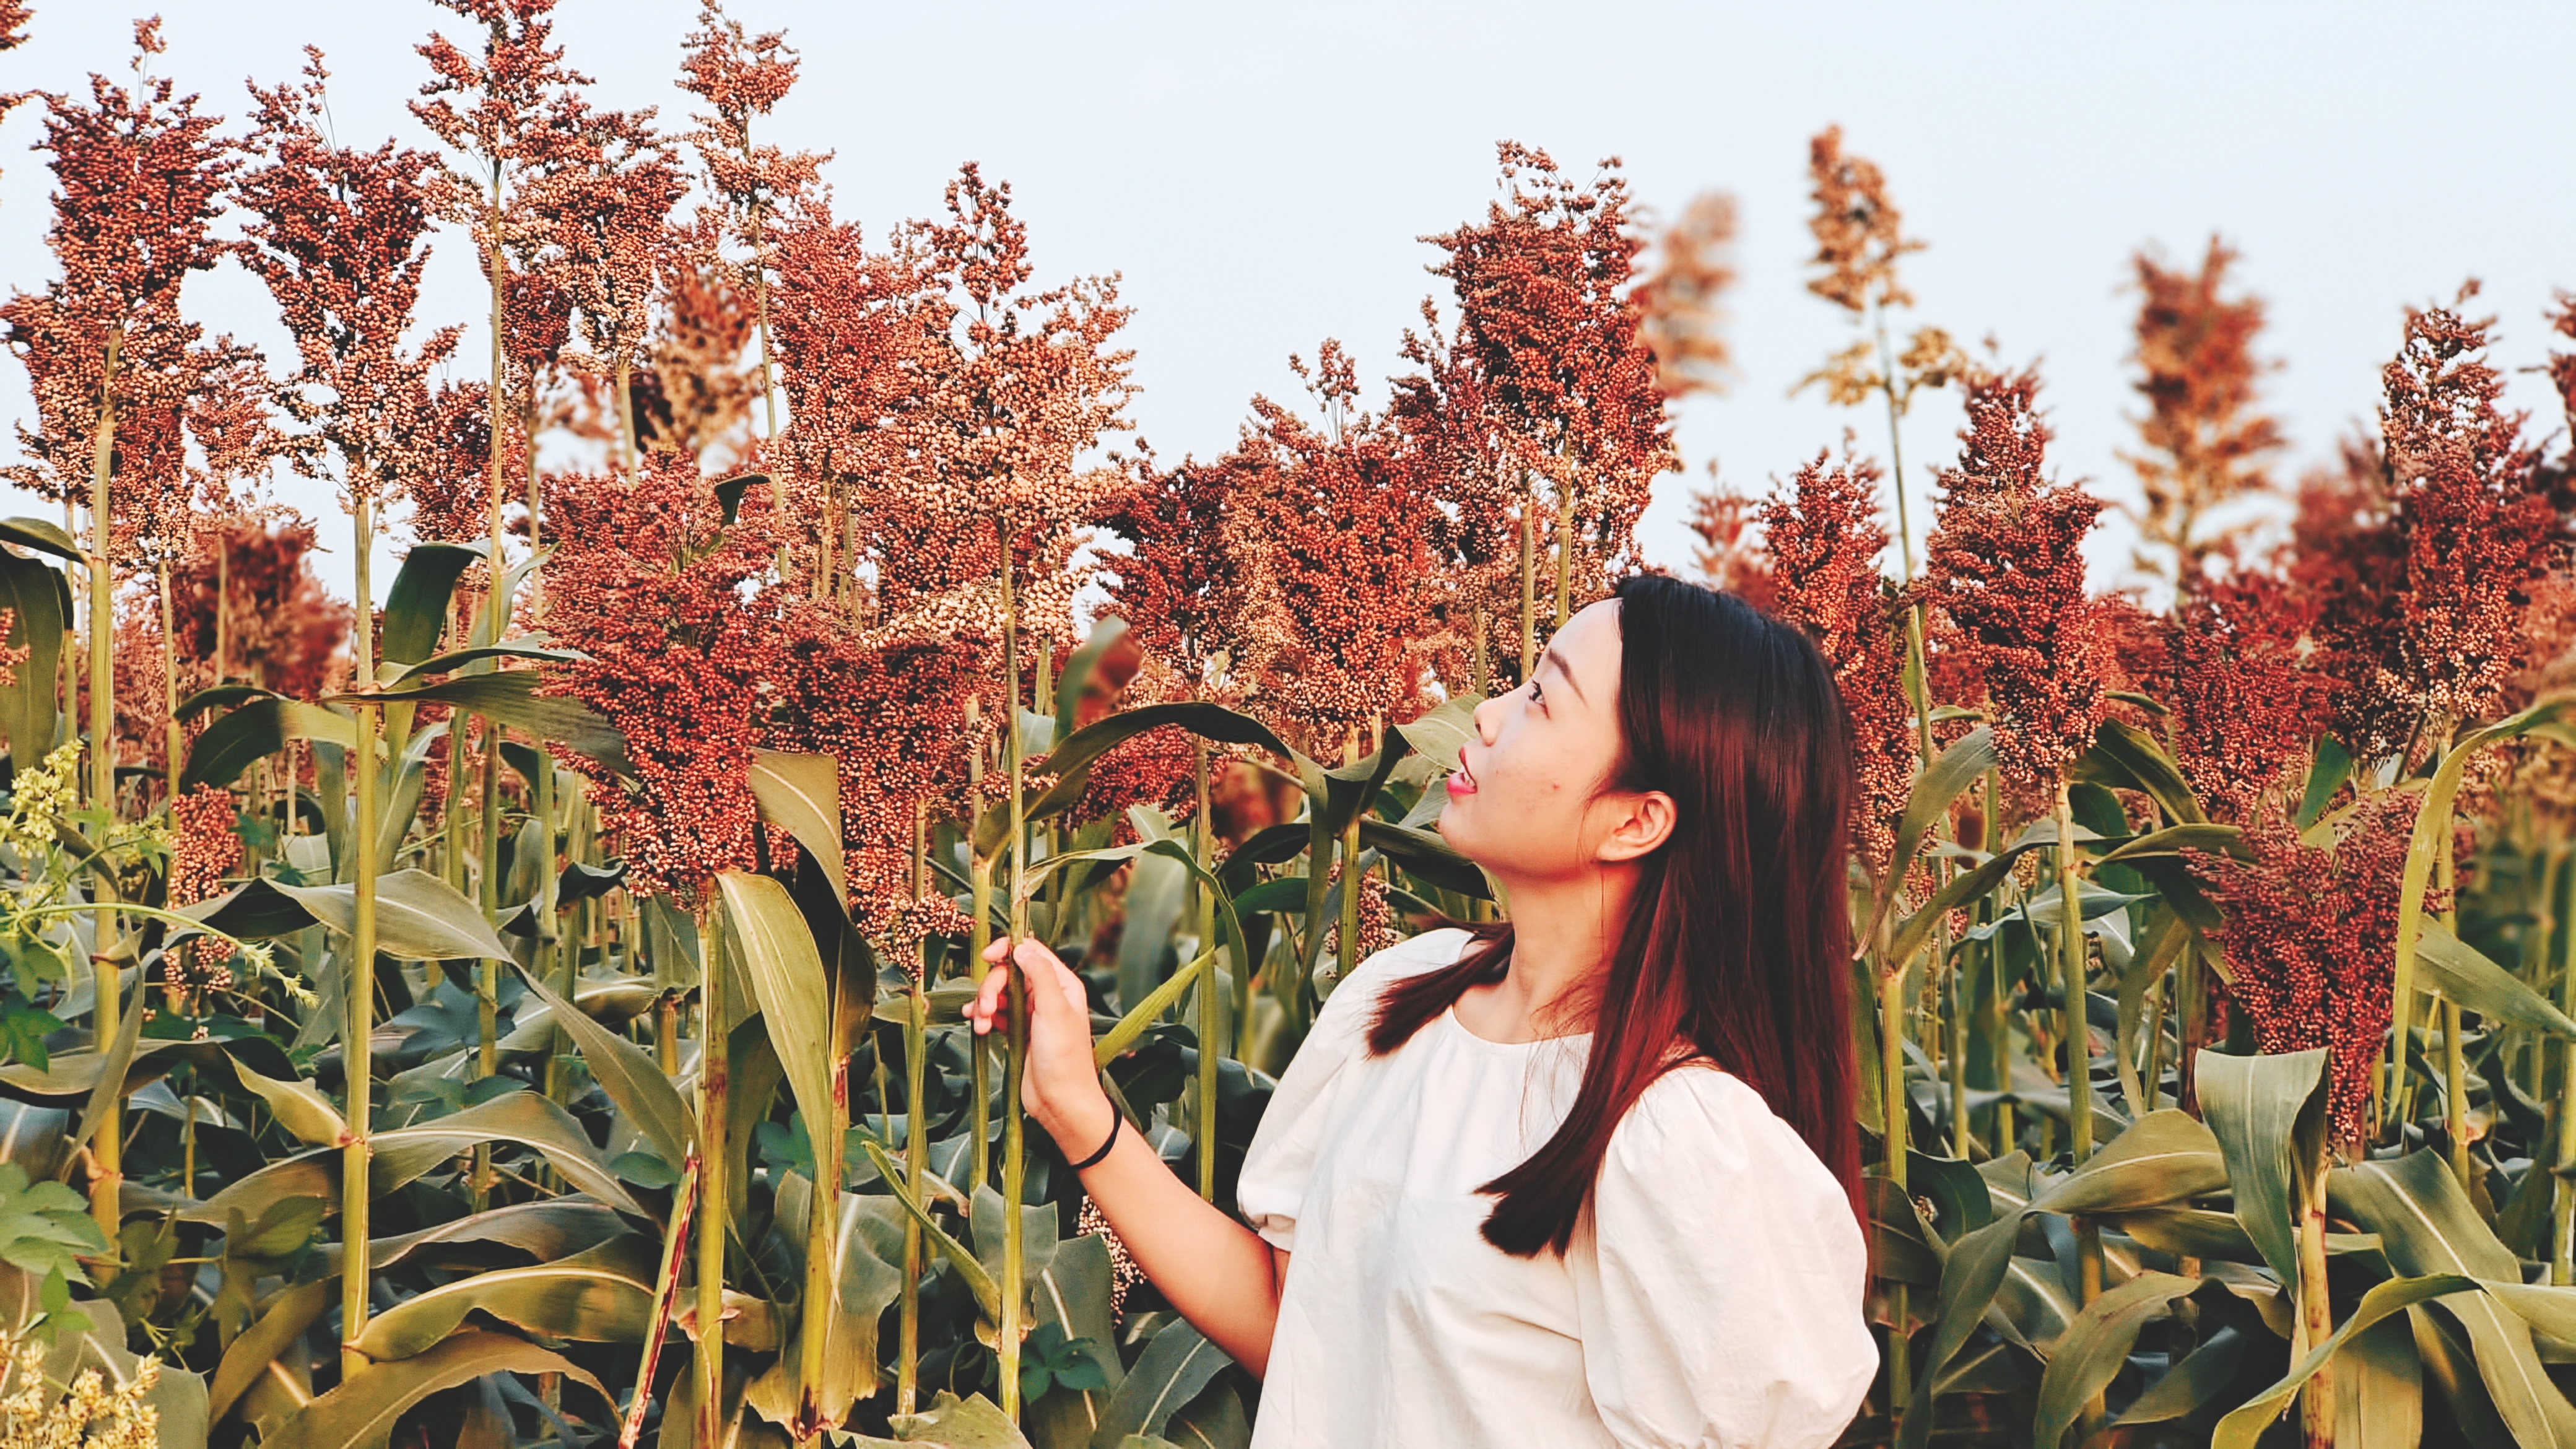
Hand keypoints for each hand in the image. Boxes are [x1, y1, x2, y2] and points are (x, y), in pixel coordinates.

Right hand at [967, 935, 1116, 1160]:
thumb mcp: (1054, 1010)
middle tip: (984, 1008)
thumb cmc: (1064, 1058)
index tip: (986, 959)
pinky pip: (995, 1014)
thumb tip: (1020, 948)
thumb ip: (1039, 974)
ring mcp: (1031, 1014)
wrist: (1061, 1102)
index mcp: (1062, 984)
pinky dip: (983, 1017)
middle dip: (991, 986)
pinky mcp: (1018, 1032)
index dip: (1006, 950)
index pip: (1031, 951)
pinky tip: (977, 1026)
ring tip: (979, 1024)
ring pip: (999, 994)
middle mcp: (1047, 994)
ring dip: (984, 1003)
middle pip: (1008, 972)